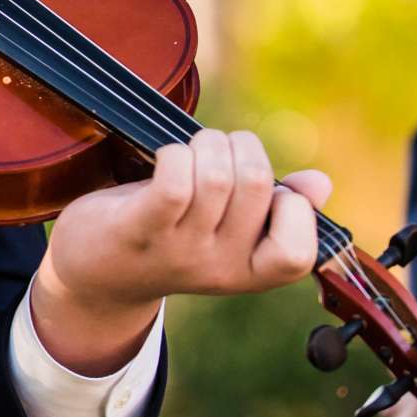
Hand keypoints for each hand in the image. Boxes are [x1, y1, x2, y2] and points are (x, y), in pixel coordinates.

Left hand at [34, 128, 327, 373]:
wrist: (95, 273)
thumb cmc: (168, 236)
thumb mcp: (227, 232)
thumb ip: (275, 209)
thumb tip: (321, 183)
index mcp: (249, 272)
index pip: (298, 253)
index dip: (293, 208)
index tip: (269, 191)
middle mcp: (218, 266)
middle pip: (257, 185)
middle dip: (242, 147)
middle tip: (220, 149)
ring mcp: (179, 249)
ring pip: (218, 176)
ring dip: (207, 143)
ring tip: (194, 148)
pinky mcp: (140, 227)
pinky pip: (175, 181)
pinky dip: (177, 154)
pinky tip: (168, 156)